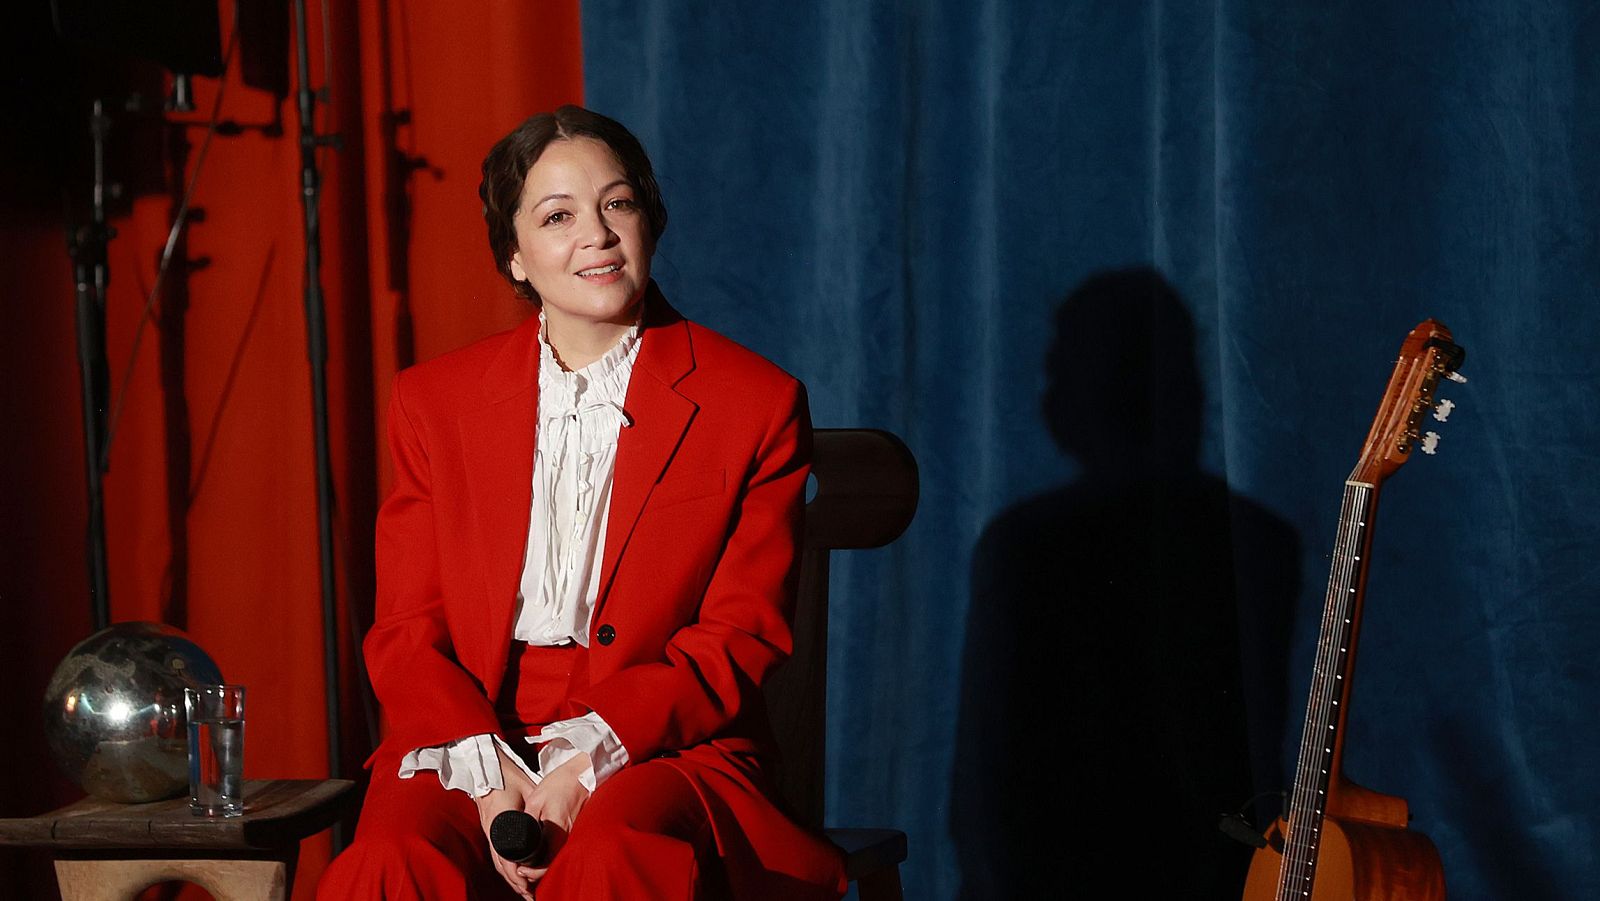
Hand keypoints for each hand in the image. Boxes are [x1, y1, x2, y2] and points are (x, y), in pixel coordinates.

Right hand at [474, 745, 540, 899]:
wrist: (487, 765)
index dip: (519, 877)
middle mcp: (493, 831)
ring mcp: (489, 831)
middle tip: (530, 896)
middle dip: (516, 883)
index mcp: (502, 824)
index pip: (508, 860)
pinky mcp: (489, 829)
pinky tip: (513, 873)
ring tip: (524, 891)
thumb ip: (535, 809)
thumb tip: (547, 825)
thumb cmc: (509, 776)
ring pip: (498, 862)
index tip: (529, 888)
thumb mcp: (528, 790)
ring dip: (511, 878)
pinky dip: (505, 867)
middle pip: (503, 866)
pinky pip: (496, 854)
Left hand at [510, 753, 591, 887]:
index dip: (531, 873)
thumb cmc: (560, 783)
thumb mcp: (536, 799)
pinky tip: (545, 849)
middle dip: (537, 873)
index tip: (520, 871)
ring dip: (546, 864)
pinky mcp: (579, 829)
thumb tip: (515, 837)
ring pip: (560, 857)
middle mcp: (569, 835)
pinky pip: (566, 848)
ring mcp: (576, 833)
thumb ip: (527, 819)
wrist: (584, 772)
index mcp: (557, 830)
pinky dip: (555, 854)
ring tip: (531, 863)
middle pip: (553, 864)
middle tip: (523, 871)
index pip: (545, 863)